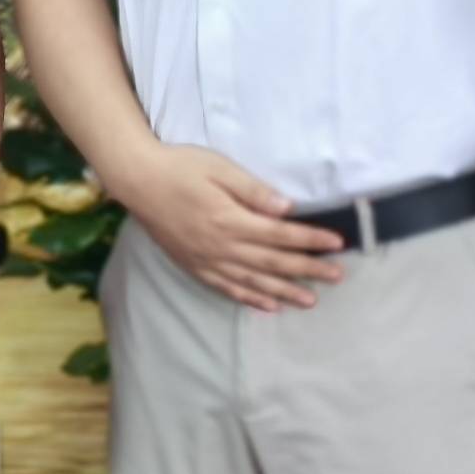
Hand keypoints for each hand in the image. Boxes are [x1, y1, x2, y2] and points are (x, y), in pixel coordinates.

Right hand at [114, 142, 346, 310]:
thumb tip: (287, 209)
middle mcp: (221, 246)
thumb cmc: (180, 167)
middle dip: (307, 270)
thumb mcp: (220, 168)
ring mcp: (207, 260)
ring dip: (284, 292)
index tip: (337, 243)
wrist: (138, 181)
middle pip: (273, 263)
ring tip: (310, 301)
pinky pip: (226, 288)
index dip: (311, 240)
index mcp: (230, 220)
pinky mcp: (195, 266)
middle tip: (336, 276)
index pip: (280, 234)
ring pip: (253, 282)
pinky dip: (249, 299)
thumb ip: (253, 191)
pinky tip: (267, 306)